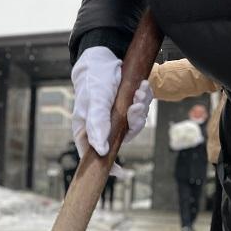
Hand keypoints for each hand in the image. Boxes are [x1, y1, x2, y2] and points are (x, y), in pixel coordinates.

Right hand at [72, 46, 152, 167]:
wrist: (103, 58)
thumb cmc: (94, 80)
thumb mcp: (95, 101)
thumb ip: (97, 125)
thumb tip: (102, 151)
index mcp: (86, 129)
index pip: (93, 154)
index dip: (107, 164)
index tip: (120, 172)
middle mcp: (100, 126)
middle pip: (121, 138)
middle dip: (133, 122)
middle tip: (135, 106)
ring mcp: (114, 118)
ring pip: (134, 124)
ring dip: (141, 108)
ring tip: (139, 91)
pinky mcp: (125, 107)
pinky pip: (140, 111)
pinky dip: (144, 100)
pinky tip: (142, 87)